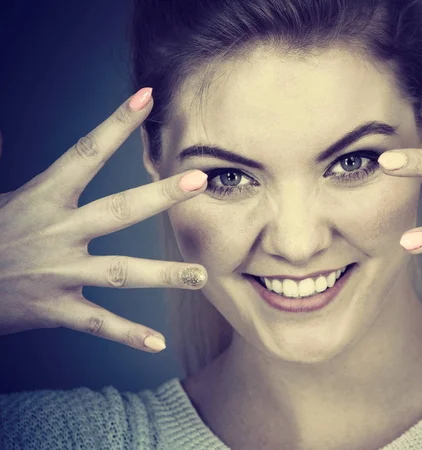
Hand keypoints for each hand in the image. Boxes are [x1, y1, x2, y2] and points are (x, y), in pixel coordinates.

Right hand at [0, 88, 208, 352]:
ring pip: (120, 272)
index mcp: (41, 197)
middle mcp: (56, 233)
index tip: (146, 97)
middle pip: (117, 211)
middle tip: (198, 184)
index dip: (115, 123)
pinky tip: (159, 344)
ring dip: (164, 274)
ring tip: (202, 276)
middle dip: (159, 197)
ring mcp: (58, 273)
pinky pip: (98, 324)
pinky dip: (127, 336)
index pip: (85, 152)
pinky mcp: (55, 309)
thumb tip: (3, 130)